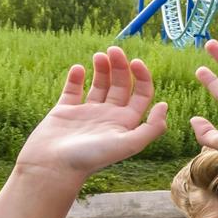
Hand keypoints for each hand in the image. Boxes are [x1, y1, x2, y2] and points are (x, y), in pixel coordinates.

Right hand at [16, 47, 168, 181]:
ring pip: (98, 84)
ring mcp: (86, 113)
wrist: (53, 167)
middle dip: (120, 66)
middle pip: (120, 85)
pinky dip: (76, 77)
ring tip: (100, 55)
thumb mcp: (129, 144)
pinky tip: (79, 68)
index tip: (135, 62)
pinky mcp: (64, 111)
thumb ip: (151, 128)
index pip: (141, 94)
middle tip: (114, 50)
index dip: (142, 76)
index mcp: (125, 123)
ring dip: (101, 68)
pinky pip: (72, 90)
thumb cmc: (91, 158)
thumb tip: (164, 105)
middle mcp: (108, 116)